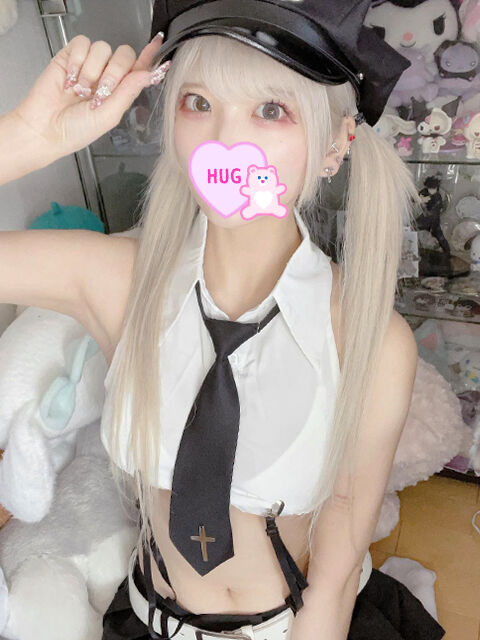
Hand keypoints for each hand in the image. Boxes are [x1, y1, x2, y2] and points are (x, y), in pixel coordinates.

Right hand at [11, 33, 169, 159]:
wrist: (46, 129)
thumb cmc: (76, 130)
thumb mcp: (109, 116)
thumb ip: (128, 92)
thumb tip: (147, 73)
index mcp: (120, 91)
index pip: (138, 69)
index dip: (149, 57)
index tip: (158, 46)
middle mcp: (106, 76)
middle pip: (124, 55)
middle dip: (115, 72)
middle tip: (101, 91)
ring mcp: (89, 65)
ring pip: (102, 48)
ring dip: (92, 71)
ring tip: (80, 90)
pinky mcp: (70, 56)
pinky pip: (82, 44)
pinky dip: (77, 61)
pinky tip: (70, 79)